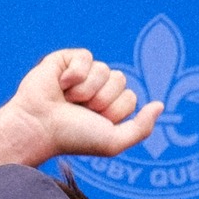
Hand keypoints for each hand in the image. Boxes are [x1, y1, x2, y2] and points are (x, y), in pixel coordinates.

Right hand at [0, 48, 163, 170]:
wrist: (38, 128)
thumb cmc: (72, 138)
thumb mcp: (113, 142)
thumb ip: (142, 128)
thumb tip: (160, 105)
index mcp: (107, 106)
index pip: (130, 97)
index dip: (113, 111)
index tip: (91, 122)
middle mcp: (96, 88)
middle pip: (120, 80)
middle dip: (102, 99)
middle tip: (78, 110)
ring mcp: (81, 73)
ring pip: (105, 69)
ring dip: (86, 89)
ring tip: (66, 100)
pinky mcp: (64, 60)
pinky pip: (86, 56)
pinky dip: (75, 73)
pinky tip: (60, 85)